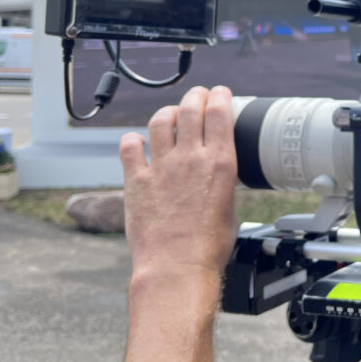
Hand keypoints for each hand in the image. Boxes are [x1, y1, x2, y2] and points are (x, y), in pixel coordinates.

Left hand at [119, 85, 237, 283]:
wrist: (177, 268)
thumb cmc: (209, 246)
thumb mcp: (231, 205)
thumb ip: (222, 180)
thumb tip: (217, 172)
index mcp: (220, 163)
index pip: (219, 112)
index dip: (219, 96)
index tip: (219, 93)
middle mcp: (191, 159)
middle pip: (191, 108)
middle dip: (195, 95)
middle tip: (197, 96)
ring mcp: (161, 168)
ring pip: (160, 121)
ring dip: (167, 112)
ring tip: (170, 115)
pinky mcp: (136, 181)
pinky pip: (129, 147)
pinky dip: (133, 140)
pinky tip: (138, 142)